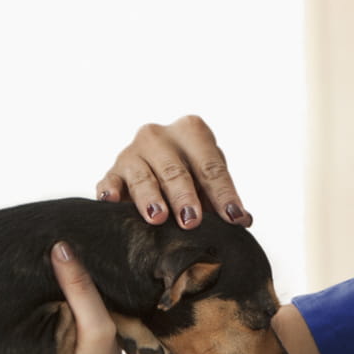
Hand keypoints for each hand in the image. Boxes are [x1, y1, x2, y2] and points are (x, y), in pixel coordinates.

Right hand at [95, 114, 251, 228]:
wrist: (155, 171)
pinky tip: (111, 201)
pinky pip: (110, 181)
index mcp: (192, 132)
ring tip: (158, 217)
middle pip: (175, 170)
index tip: (233, 217)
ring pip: (143, 176)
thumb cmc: (191, 179)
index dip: (223, 193)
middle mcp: (159, 136)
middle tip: (191, 221)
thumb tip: (244, 220)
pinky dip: (110, 190)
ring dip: (150, 198)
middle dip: (184, 196)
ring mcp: (133, 152)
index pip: (211, 166)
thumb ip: (224, 200)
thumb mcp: (209, 183)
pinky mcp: (113, 172)